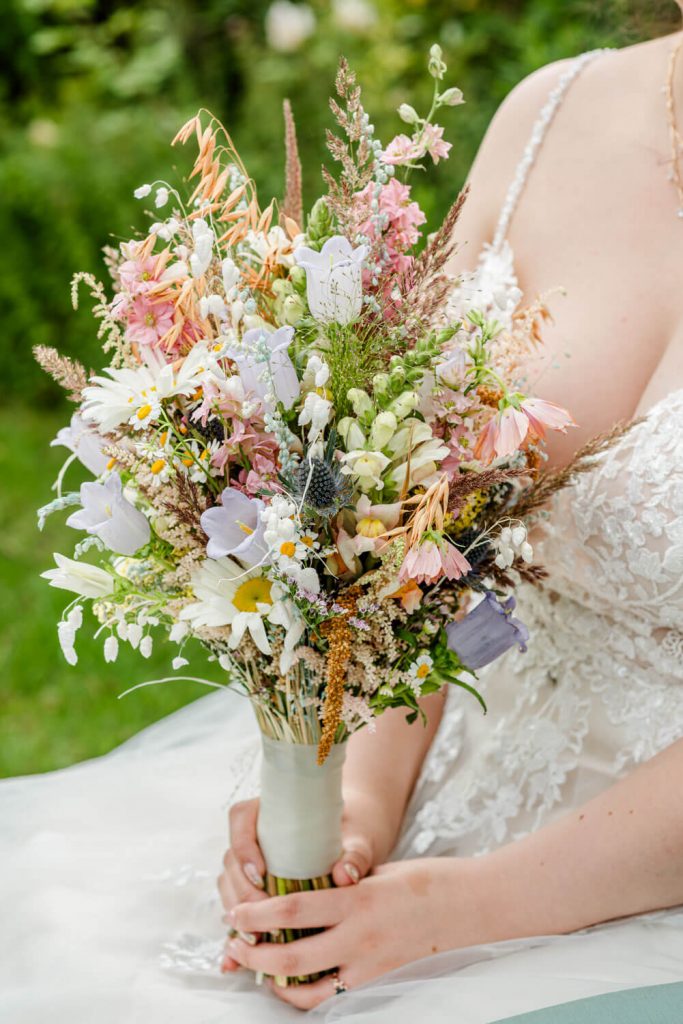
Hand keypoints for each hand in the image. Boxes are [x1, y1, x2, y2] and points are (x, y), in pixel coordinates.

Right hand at [217, 788, 399, 972]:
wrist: (354, 842)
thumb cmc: (353, 833)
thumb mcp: (357, 839)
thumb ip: (355, 854)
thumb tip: (345, 875)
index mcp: (272, 810)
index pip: (241, 817)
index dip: (244, 846)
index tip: (260, 872)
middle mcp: (255, 834)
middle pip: (232, 859)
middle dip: (242, 891)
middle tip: (261, 916)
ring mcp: (251, 861)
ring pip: (230, 884)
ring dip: (238, 913)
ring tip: (256, 938)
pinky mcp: (254, 887)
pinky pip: (237, 907)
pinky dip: (236, 932)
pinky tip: (235, 959)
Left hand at [225, 857, 481, 1008]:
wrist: (472, 908)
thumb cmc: (427, 880)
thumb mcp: (378, 872)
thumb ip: (343, 885)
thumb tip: (310, 888)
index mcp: (356, 899)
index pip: (294, 908)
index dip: (258, 914)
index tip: (235, 913)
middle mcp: (360, 936)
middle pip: (292, 955)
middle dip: (254, 953)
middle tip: (233, 945)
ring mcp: (371, 966)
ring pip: (309, 988)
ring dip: (276, 982)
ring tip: (258, 969)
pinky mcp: (382, 983)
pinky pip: (336, 997)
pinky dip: (310, 995)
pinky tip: (295, 985)